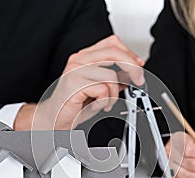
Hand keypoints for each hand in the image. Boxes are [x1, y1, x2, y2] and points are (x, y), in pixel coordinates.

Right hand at [22, 35, 144, 130]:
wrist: (55, 117)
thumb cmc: (75, 104)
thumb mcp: (99, 89)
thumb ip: (114, 79)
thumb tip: (131, 75)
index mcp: (85, 57)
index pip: (112, 43)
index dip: (129, 53)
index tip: (139, 65)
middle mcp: (79, 60)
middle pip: (114, 52)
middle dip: (132, 68)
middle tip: (138, 81)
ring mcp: (75, 70)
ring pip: (111, 75)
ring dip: (114, 94)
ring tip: (107, 102)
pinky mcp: (74, 84)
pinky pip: (102, 89)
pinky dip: (105, 101)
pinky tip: (98, 105)